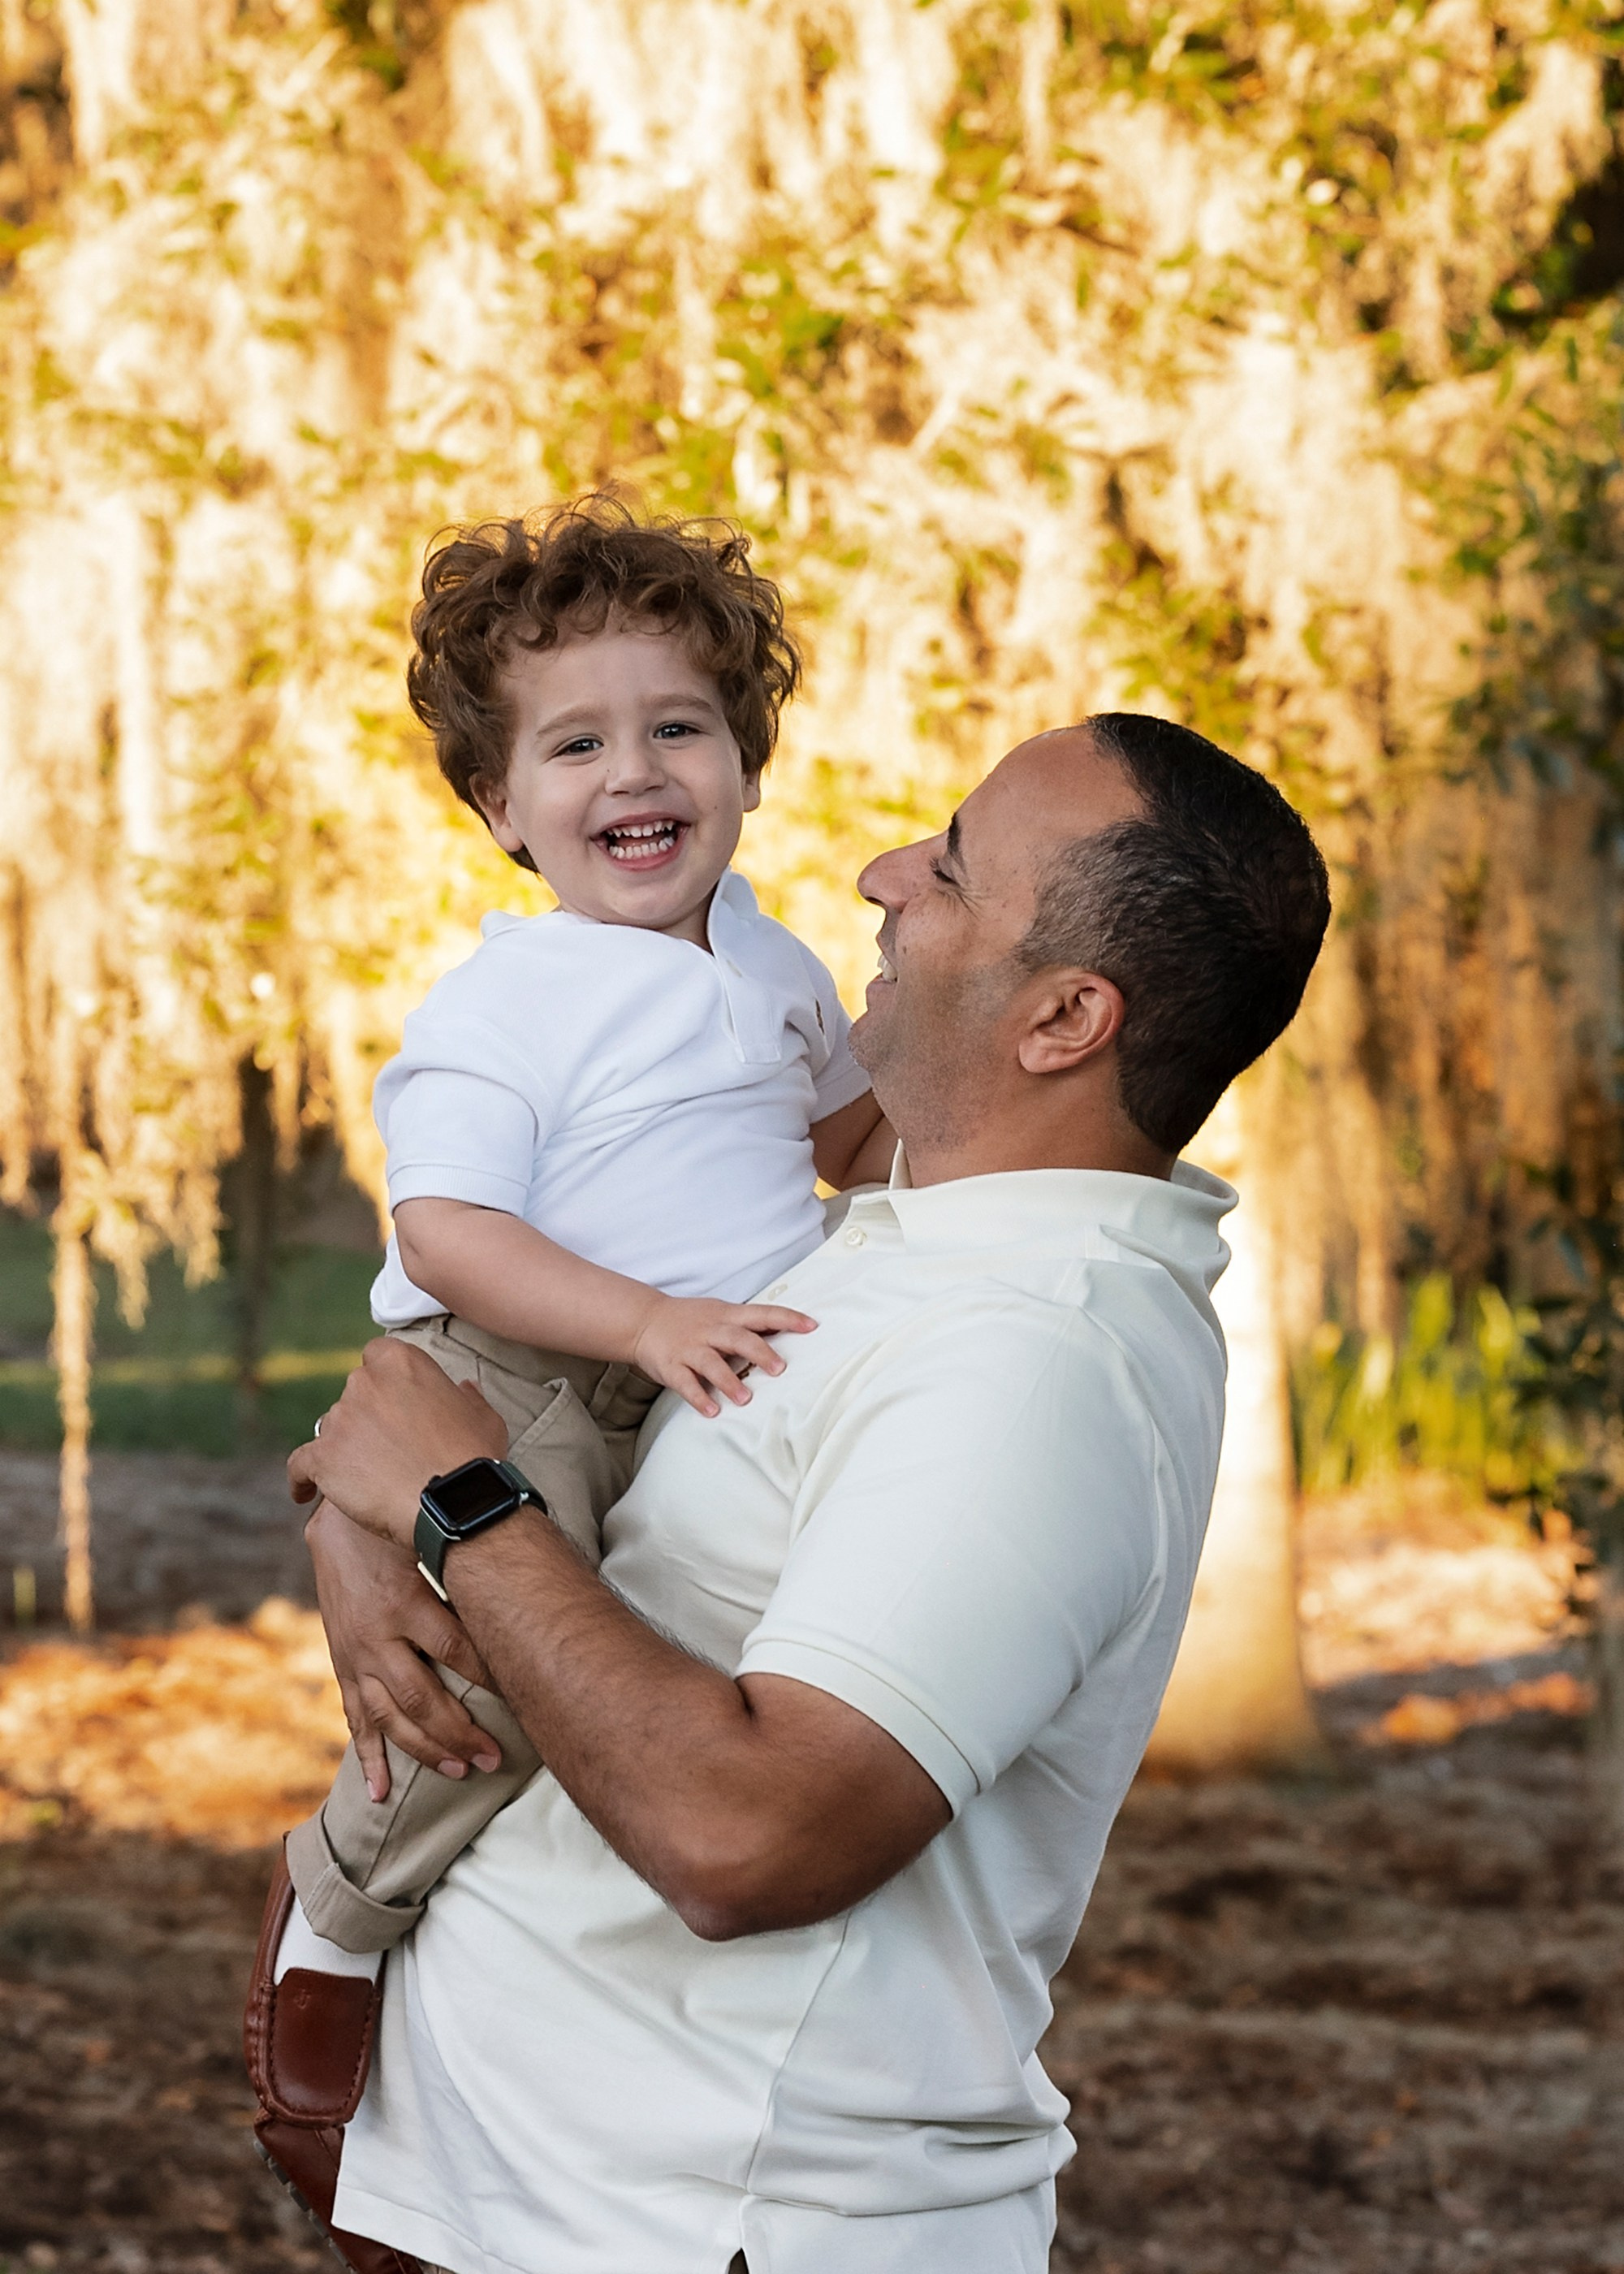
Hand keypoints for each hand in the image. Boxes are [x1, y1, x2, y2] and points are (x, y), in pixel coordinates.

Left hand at [288, 1336, 506, 1547]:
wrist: (454, 1502)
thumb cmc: (473, 1458)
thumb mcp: (484, 1417)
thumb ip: (466, 1398)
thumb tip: (463, 1390)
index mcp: (401, 1362)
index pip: (377, 1355)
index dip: (385, 1380)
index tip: (393, 1400)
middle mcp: (364, 1382)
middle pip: (354, 1393)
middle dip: (367, 1416)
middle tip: (388, 1446)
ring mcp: (340, 1419)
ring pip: (331, 1429)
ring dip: (344, 1448)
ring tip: (364, 1478)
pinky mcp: (323, 1457)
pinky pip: (300, 1466)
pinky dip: (302, 1479)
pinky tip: (304, 1492)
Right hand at [305, 1498, 503, 1799]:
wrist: (338, 1525)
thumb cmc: (400, 1532)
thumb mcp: (432, 1545)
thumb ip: (470, 1569)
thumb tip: (526, 1586)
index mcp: (405, 1601)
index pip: (455, 1648)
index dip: (489, 1676)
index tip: (522, 1699)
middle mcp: (377, 1635)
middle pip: (422, 1696)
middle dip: (459, 1732)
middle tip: (495, 1758)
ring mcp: (355, 1656)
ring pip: (390, 1716)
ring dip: (426, 1750)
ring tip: (461, 1772)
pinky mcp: (342, 1666)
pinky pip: (355, 1719)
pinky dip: (369, 1758)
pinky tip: (380, 1793)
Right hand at [630, 1296, 815, 1416]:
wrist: (643, 1320)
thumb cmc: (689, 1319)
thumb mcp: (719, 1312)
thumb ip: (747, 1324)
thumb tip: (782, 1330)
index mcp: (726, 1315)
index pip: (762, 1313)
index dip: (787, 1318)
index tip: (811, 1326)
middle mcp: (710, 1330)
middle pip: (738, 1338)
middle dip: (760, 1352)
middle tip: (779, 1369)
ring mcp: (689, 1348)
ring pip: (711, 1363)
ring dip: (729, 1381)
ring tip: (745, 1399)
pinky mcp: (671, 1366)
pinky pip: (685, 1383)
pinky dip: (699, 1398)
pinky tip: (712, 1411)